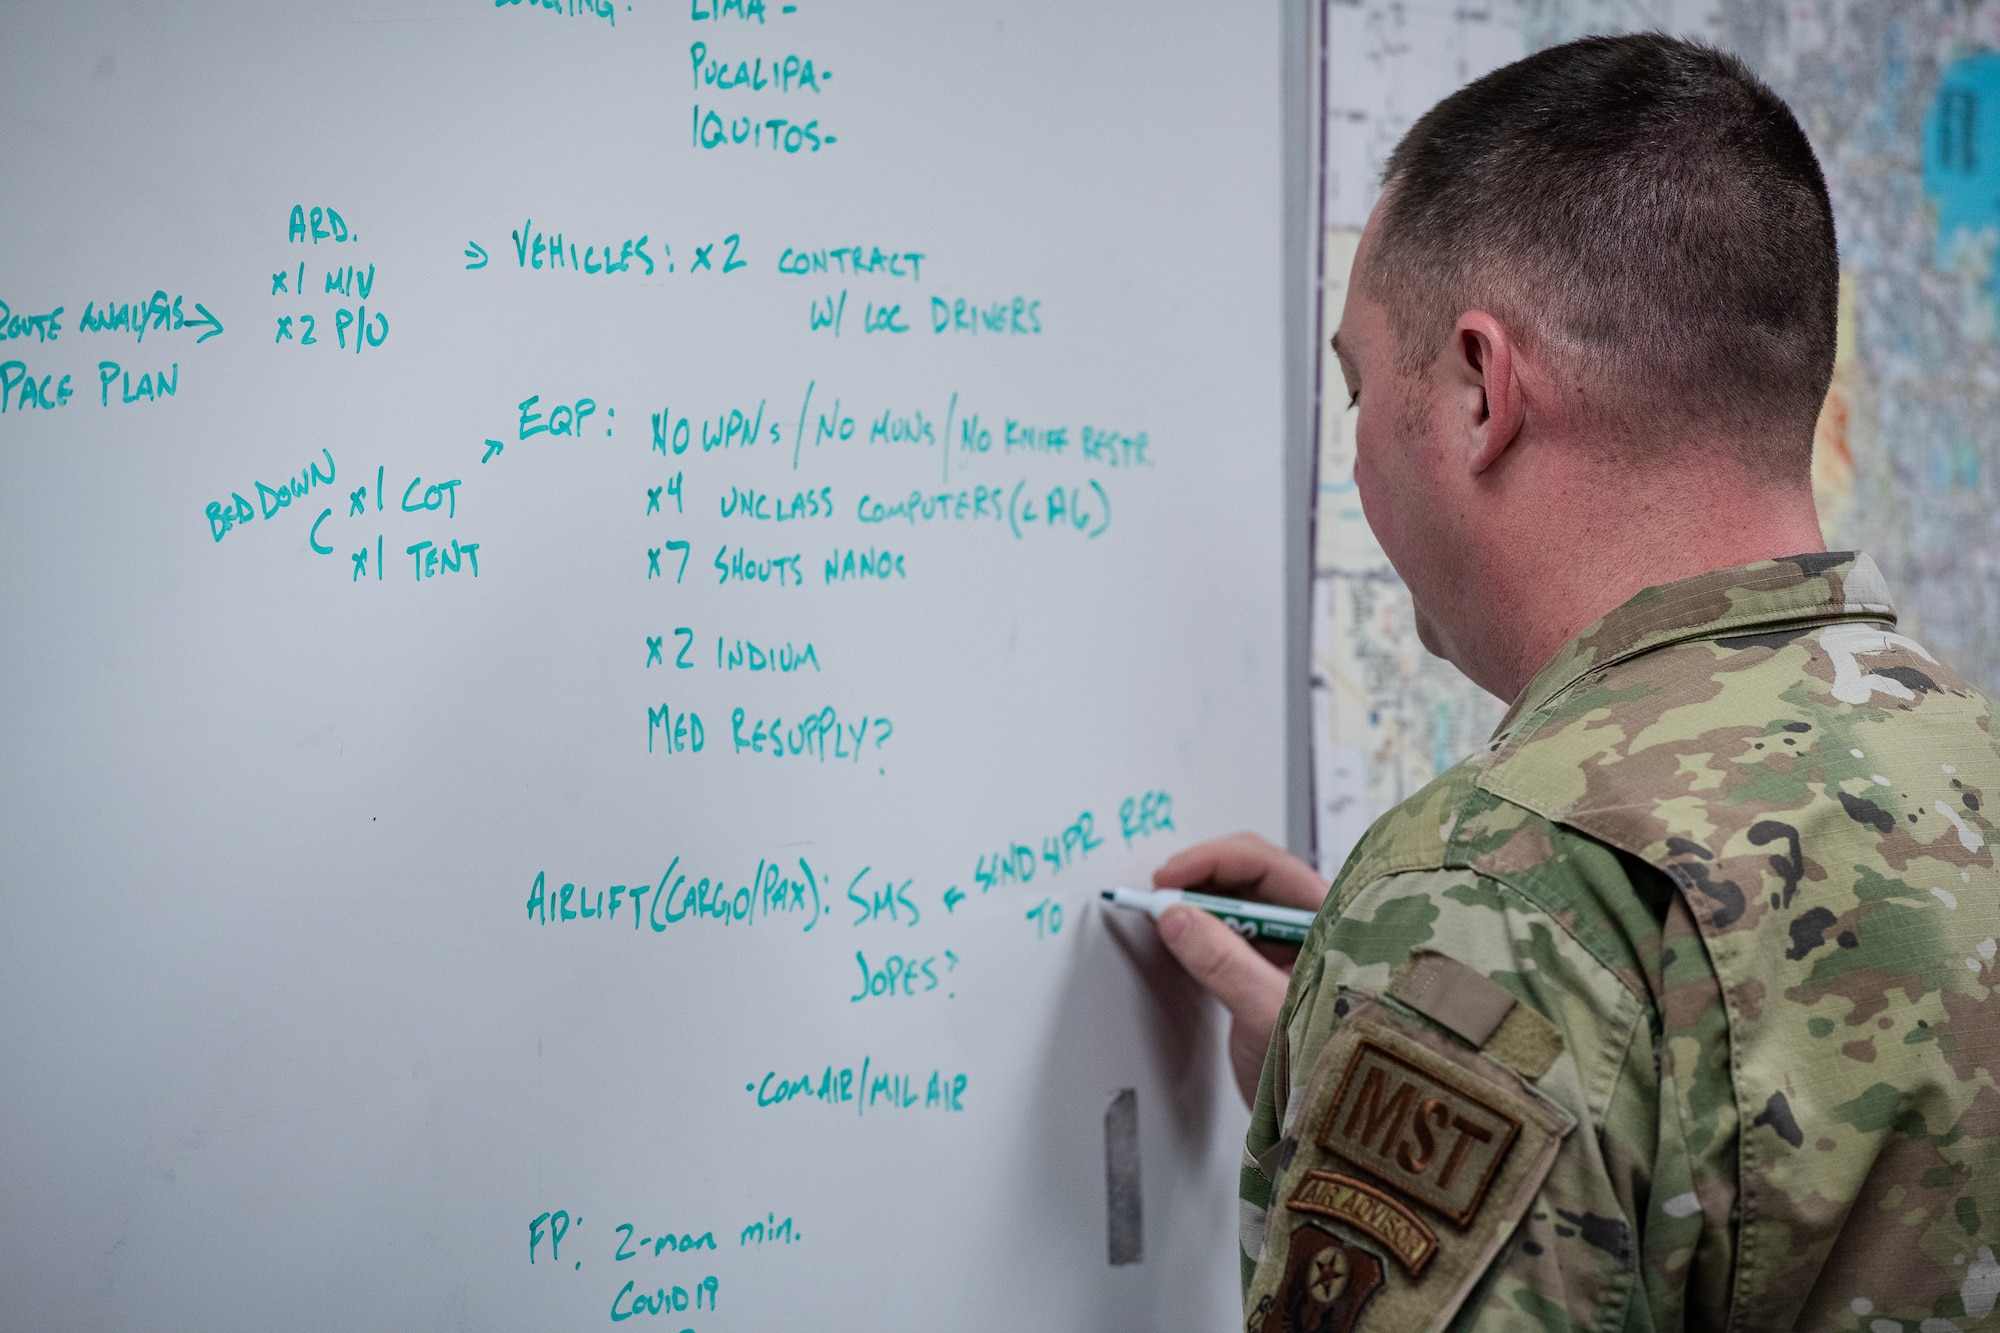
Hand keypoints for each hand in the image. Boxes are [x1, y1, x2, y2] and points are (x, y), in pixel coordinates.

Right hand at [1152, 832, 1329, 1105]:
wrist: (1323, 1129)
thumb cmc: (1324, 1073)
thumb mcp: (1270, 1013)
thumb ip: (1224, 962)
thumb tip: (1177, 918)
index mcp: (1332, 922)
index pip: (1268, 865)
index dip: (1213, 862)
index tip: (1171, 879)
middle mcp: (1312, 929)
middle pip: (1249, 878)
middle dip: (1201, 878)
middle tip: (1160, 894)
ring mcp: (1289, 953)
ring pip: (1236, 907)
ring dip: (1198, 903)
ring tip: (1164, 913)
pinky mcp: (1265, 978)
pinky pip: (1228, 938)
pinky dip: (1199, 932)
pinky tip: (1179, 938)